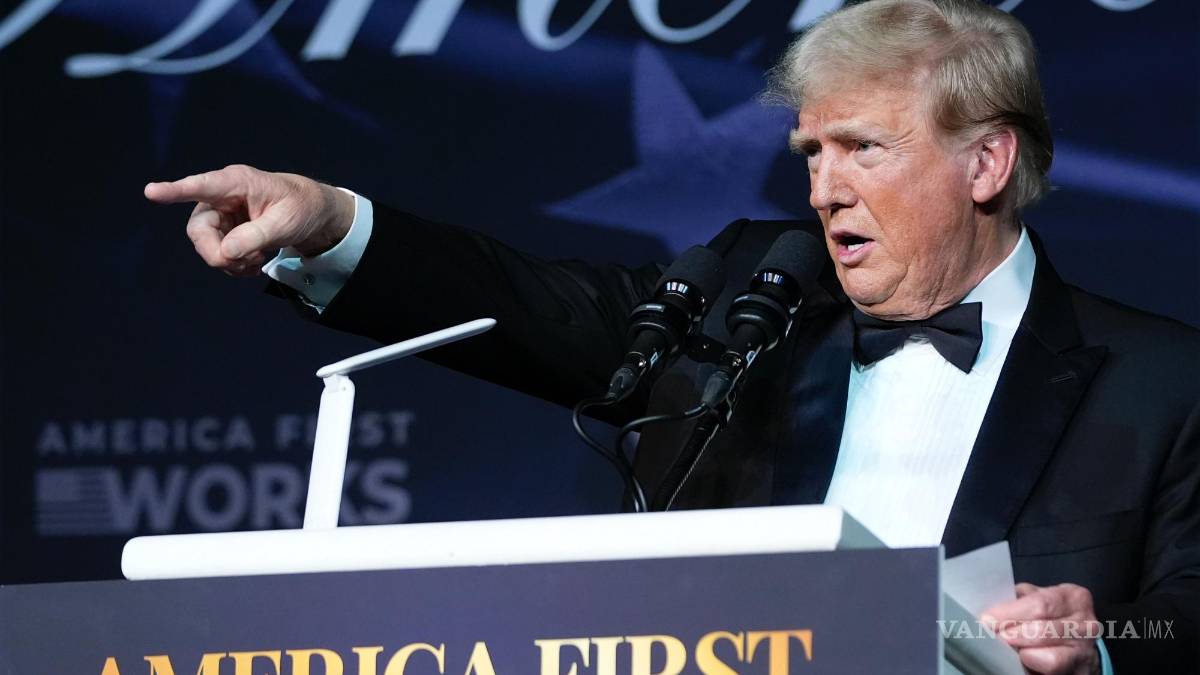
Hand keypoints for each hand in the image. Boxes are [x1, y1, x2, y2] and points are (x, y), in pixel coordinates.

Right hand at [144, 165, 355, 276]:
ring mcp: (219, 215)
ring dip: (231, 261)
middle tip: (247, 262)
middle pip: (199, 230)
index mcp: (236, 182)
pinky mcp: (223, 232)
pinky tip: (253, 263)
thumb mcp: (286, 222)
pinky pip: (217, 254)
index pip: (201, 186)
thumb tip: (226, 252)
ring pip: (206, 246)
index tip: (152, 192)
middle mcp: (220, 197)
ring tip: (258, 259)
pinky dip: (234, 265)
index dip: (175, 191)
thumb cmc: (300, 208)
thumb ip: (257, 236)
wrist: (310, 214)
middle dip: (218, 253)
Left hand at [983, 583, 1101, 674]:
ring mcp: (1085, 652)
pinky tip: (1022, 662)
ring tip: (1006, 650)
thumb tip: (992, 606)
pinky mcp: (1081, 672)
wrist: (1079, 642)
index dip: (1008, 613)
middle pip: (1041, 630)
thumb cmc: (1053, 615)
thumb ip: (1021, 598)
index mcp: (1074, 598)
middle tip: (991, 637)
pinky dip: (1032, 667)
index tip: (986, 620)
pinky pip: (1052, 672)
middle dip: (1011, 635)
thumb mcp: (1041, 597)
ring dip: (1022, 654)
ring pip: (1050, 658)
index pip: (1038, 605)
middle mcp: (1085, 625)